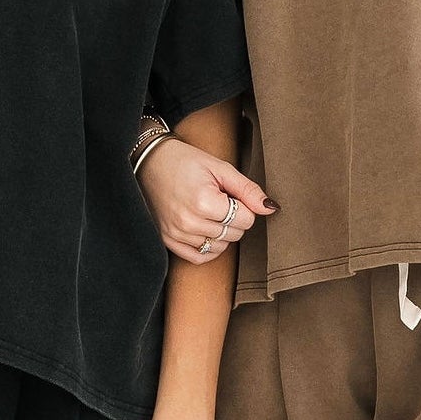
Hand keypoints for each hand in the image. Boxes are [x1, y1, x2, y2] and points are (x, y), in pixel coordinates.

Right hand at [138, 136, 274, 263]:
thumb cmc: (185, 161)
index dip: (245, 206)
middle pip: (234, 234)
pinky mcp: (167, 240)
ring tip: (211, 213)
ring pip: (220, 248)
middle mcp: (189, 222)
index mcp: (204, 201)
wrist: (149, 162)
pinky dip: (208, 248)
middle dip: (235, 219)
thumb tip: (271, 207)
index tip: (231, 195)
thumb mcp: (220, 168)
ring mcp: (177, 234)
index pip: (246, 220)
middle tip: (220, 201)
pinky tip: (206, 231)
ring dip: (222, 234)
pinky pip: (199, 257)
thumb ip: (247, 189)